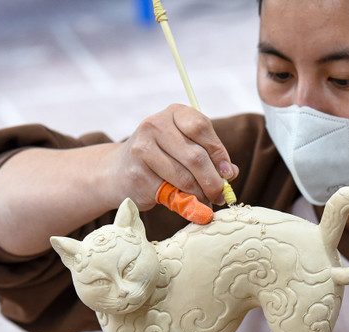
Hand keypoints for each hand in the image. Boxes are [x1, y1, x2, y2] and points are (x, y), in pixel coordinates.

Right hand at [109, 104, 238, 211]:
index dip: (219, 153)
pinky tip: (185, 202)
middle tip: (220, 195)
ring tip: (206, 201)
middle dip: (213, 181)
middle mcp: (154, 125)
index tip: (227, 173)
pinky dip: (184, 202)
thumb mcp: (185, 148)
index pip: (201, 127)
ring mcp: (142, 149)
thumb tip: (230, 173)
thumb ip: (209, 156)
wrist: (118, 172)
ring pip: (185, 177)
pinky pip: (170, 192)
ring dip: (201, 194)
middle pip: (196, 156)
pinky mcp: (137, 174)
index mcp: (173, 112)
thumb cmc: (161, 159)